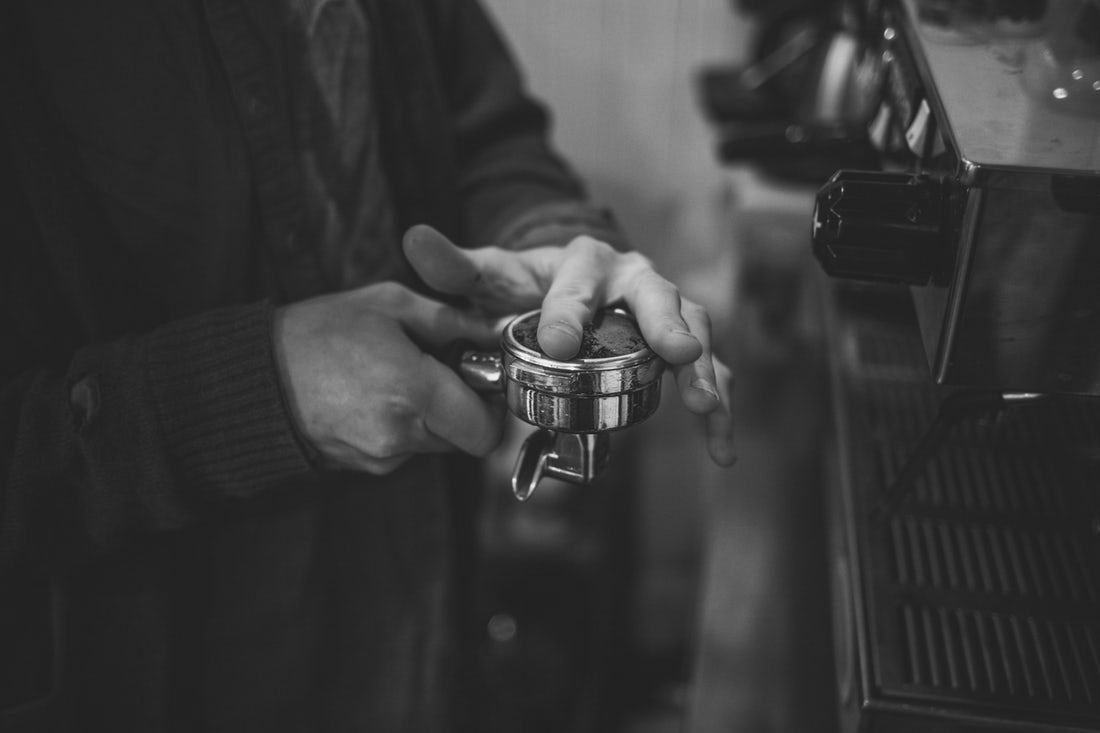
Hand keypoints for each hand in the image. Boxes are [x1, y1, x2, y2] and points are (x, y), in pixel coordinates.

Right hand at [274, 282, 504, 473]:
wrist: (253, 379)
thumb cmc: (317, 333)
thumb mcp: (388, 304)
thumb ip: (449, 320)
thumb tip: (493, 329)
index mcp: (413, 391)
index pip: (486, 430)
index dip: (492, 408)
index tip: (481, 381)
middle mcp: (401, 434)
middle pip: (464, 437)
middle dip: (462, 407)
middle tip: (439, 371)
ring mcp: (381, 457)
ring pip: (434, 442)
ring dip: (430, 415)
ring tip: (396, 377)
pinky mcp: (364, 466)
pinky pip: (404, 448)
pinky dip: (401, 424)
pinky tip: (373, 395)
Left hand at [403, 224, 735, 465]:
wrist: (572, 288)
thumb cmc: (531, 286)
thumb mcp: (490, 275)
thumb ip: (455, 266)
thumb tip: (414, 240)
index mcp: (586, 262)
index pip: (579, 283)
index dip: (569, 312)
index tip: (559, 344)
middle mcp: (635, 282)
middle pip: (658, 298)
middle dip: (668, 326)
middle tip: (677, 353)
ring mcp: (663, 316)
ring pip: (694, 333)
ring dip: (702, 370)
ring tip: (701, 404)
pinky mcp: (677, 351)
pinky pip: (708, 375)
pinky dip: (718, 409)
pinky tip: (719, 449)